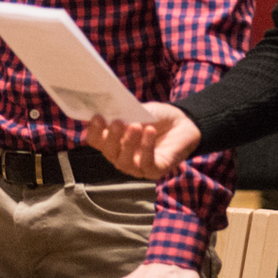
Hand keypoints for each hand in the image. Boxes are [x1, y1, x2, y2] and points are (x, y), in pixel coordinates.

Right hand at [83, 103, 199, 179]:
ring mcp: (138, 166)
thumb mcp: (139, 109)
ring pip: (124, 162)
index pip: (97, 141)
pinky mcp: (156, 170)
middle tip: (117, 122)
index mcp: (114, 141)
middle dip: (110, 138)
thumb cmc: (157, 117)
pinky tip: (149, 132)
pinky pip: (147, 164)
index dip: (94, 131)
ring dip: (128, 144)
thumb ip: (124, 111)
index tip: (97, 116)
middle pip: (109, 153)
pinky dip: (147, 148)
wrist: (183, 123)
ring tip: (135, 126)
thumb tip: (108, 107)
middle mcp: (122, 156)